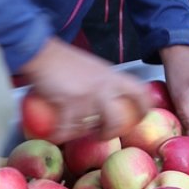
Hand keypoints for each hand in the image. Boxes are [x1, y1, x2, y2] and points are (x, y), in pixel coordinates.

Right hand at [19, 37, 150, 142]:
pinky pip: (67, 128)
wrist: (43, 53)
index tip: (142, 118)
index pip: (140, 92)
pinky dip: (60, 134)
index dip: (145, 108)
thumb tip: (108, 100)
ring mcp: (88, 96)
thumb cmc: (66, 60)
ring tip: (76, 133)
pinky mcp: (69, 103)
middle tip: (103, 135)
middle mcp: (105, 87)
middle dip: (112, 132)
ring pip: (92, 127)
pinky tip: (56, 134)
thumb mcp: (95, 68)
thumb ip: (104, 83)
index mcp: (114, 77)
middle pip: (119, 120)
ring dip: (83, 134)